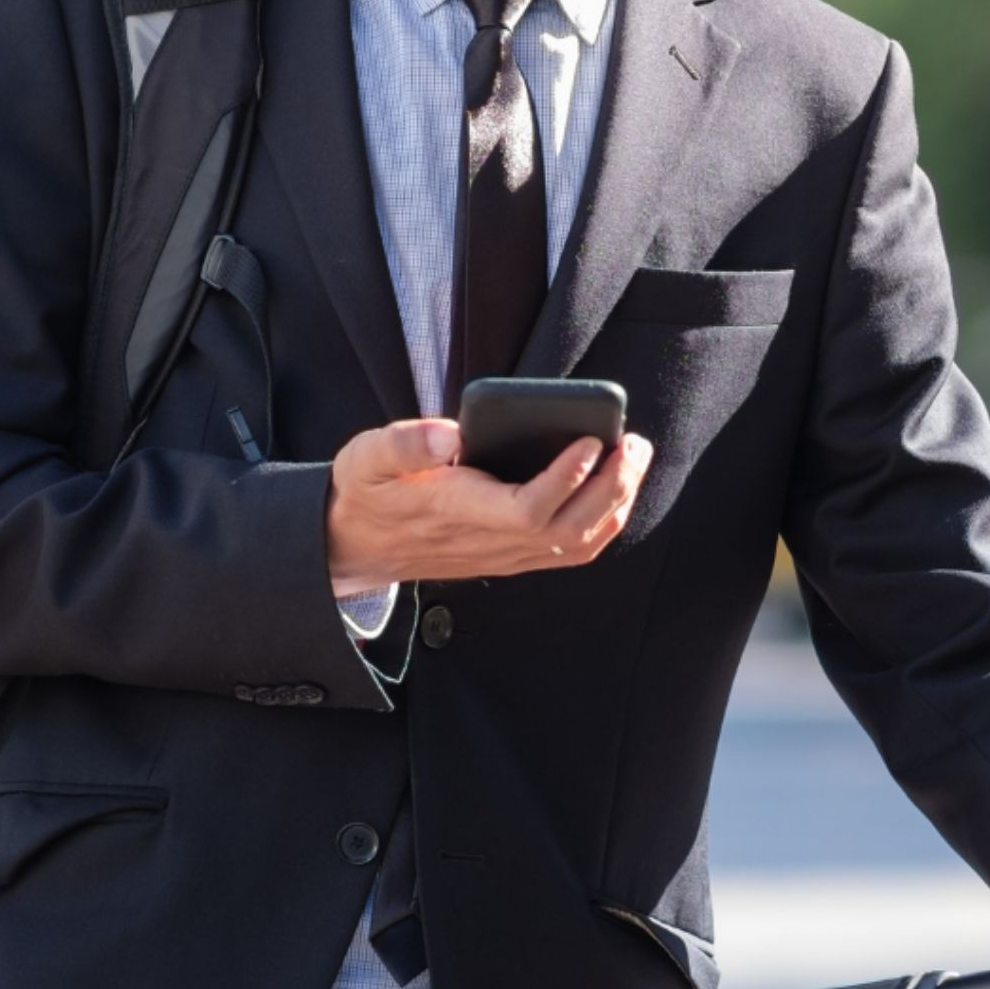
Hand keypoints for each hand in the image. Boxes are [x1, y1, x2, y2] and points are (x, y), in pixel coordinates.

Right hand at [325, 417, 653, 595]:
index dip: (565, 480)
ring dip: (615, 504)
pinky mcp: (511, 555)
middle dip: (611, 488)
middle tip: (633, 444)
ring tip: (634, 459)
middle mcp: (488, 540)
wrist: (355, 545)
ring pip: (576, 545)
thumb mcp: (366, 457)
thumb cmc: (367, 493)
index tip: (591, 442)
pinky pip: (570, 549)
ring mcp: (504, 554)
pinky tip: (614, 487)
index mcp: (456, 511)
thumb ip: (403, 443)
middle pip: (567, 530)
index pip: (526, 510)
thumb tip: (448, 433)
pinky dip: (603, 521)